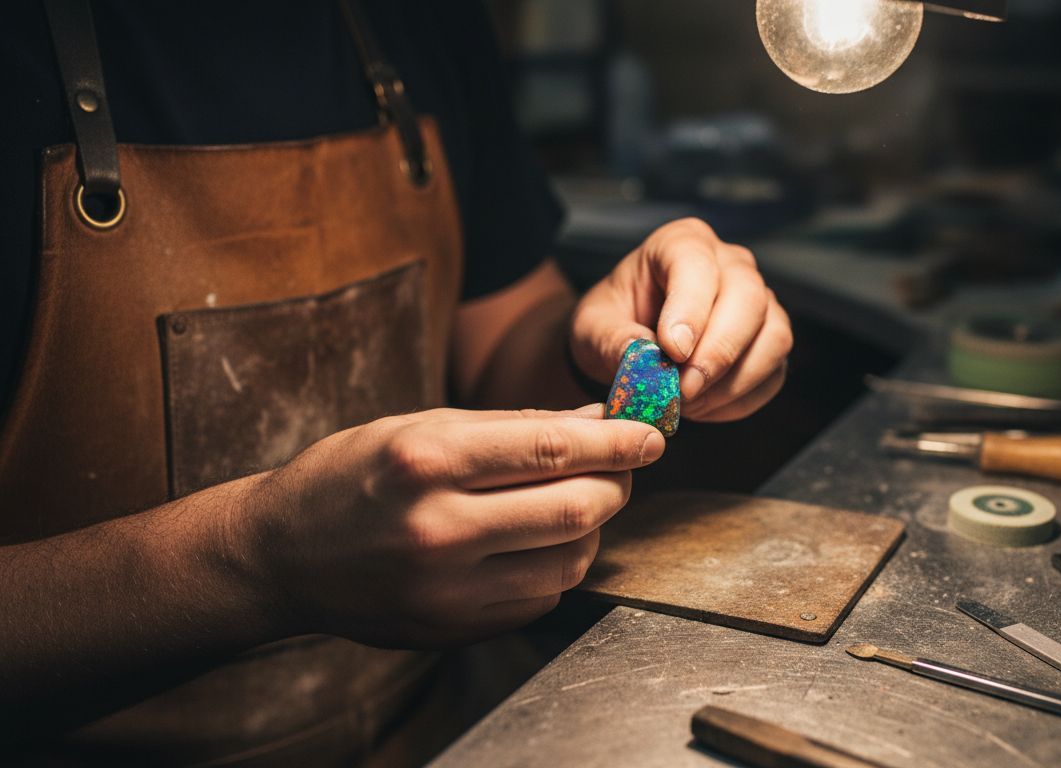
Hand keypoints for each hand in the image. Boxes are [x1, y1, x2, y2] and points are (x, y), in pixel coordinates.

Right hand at [239, 404, 663, 646]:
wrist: (281, 557)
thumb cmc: (351, 476)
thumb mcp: (420, 427)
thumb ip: (511, 426)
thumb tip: (596, 419)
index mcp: (427, 462)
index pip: (554, 449)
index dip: (618, 440)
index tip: (651, 432)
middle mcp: (439, 529)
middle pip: (575, 508)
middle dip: (617, 483)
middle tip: (623, 466)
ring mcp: (447, 589)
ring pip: (570, 559)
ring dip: (593, 527)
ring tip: (580, 501)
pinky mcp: (454, 628)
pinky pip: (542, 596)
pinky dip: (560, 565)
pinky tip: (541, 541)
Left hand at [570, 218, 792, 421]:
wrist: (631, 342)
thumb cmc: (614, 322)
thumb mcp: (593, 328)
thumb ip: (613, 340)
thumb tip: (644, 360)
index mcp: (682, 243)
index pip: (697, 265)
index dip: (689, 309)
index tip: (672, 351)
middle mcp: (730, 264)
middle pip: (749, 299)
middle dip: (718, 352)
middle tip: (684, 390)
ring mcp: (759, 301)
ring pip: (774, 336)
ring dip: (733, 381)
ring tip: (690, 402)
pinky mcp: (769, 340)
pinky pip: (775, 372)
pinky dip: (741, 399)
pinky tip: (705, 407)